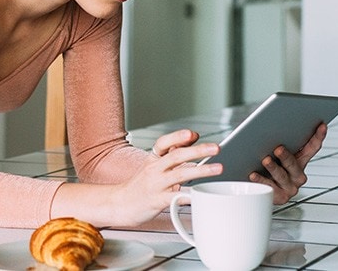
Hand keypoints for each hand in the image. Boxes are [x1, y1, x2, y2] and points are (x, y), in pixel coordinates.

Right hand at [51, 130, 223, 226]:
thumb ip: (171, 153)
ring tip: (218, 168)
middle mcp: (154, 170)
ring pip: (179, 174)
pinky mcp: (158, 201)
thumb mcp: (153, 165)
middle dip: (197, 151)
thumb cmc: (141, 185)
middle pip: (176, 156)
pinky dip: (189, 196)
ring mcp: (156, 185)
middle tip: (215, 148)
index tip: (193, 134)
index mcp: (153, 159)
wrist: (120, 204)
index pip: (164, 142)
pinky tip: (201, 195)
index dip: (178, 137)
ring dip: (200, 170)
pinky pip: (176, 197)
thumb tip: (192, 139)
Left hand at [249, 122, 327, 203]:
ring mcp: (290, 187)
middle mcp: (298, 175)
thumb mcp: (273, 153)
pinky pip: (270, 187)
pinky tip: (253, 174)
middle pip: (294, 164)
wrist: (258, 189)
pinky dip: (261, 180)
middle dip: (286, 156)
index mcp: (300, 160)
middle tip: (278, 148)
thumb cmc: (265, 166)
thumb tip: (269, 127)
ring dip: (273, 167)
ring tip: (265, 160)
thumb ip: (276, 142)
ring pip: (282, 176)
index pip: (312, 147)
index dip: (318, 136)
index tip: (321, 125)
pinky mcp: (280, 196)